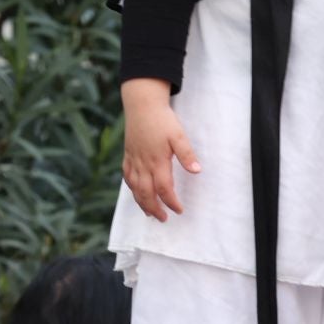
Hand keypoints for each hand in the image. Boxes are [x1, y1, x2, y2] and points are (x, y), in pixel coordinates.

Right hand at [121, 78, 199, 220]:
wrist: (142, 104)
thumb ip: (187, 155)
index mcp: (157, 161)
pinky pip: (127, 176)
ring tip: (149, 212)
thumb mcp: (179, 136)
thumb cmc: (162, 119)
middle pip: (146, 194)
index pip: (164, 189)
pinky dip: (131, 187)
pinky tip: (136, 191)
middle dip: (154, 209)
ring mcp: (133, 160)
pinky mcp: (128, 154)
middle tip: (163, 219)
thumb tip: (197, 171)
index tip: (179, 210)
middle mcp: (143, 164)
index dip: (171, 202)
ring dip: (141, 202)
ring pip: (134, 188)